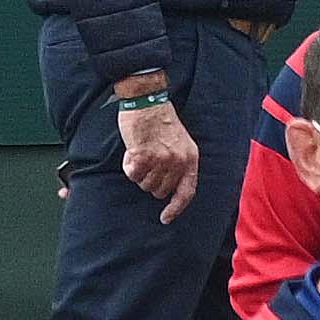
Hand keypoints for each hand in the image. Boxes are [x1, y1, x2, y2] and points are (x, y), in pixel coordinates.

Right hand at [114, 94, 197, 215]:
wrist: (148, 101)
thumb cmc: (162, 121)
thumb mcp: (181, 143)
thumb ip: (178, 164)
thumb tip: (167, 188)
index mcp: (191, 159)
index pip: (186, 192)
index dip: (175, 208)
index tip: (165, 218)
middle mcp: (178, 162)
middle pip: (160, 191)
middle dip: (150, 181)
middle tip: (146, 163)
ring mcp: (162, 159)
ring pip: (145, 184)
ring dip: (139, 174)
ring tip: (140, 154)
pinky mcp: (144, 155)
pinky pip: (133, 174)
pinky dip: (129, 167)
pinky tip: (131, 153)